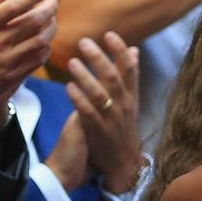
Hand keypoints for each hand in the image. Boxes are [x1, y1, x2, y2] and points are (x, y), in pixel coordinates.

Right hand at [0, 0, 57, 129]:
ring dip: (50, 28)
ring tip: (53, 19)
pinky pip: (36, 61)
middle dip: (49, 8)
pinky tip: (44, 42)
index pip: (17, 4)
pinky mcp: (10, 76)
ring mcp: (6, 60)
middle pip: (34, 21)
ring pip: (39, 41)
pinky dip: (44, 49)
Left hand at [46, 32, 142, 193]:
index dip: (120, 51)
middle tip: (84, 42)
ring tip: (72, 62)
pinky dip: (78, 99)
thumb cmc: (122, 129)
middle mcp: (124, 106)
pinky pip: (88, 113)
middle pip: (113, 77)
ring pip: (99, 94)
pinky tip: (68, 87)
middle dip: (99, 59)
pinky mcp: (98, 131)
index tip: (109, 35)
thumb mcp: (131, 102)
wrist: (122, 165)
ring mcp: (111, 119)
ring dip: (86, 76)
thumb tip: (133, 50)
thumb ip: (129, 77)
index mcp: (132, 97)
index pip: (129, 69)